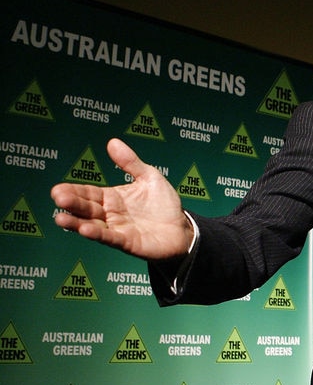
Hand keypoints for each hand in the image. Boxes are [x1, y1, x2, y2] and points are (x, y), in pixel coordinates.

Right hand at [51, 138, 193, 259]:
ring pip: (92, 225)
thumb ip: (131, 162)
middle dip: (72, 204)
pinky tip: (85, 230)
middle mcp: (110, 214)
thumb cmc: (164, 204)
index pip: (88, 193)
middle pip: (86, 208)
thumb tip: (113, 142)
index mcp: (112, 197)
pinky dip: (98, 234)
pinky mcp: (127, 242)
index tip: (58, 189)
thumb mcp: (149, 177)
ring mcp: (117, 229)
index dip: (73, 191)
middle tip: (59, 198)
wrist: (182, 228)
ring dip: (76, 222)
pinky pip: (110, 238)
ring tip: (60, 218)